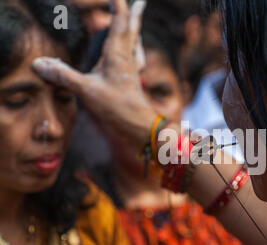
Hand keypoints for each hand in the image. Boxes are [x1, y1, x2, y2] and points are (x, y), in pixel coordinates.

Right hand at [32, 0, 155, 146]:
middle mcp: (127, 57)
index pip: (120, 21)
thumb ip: (63, 76)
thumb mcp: (85, 90)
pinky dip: (134, 46)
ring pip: (135, 41)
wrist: (138, 124)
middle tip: (142, 1)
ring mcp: (132, 67)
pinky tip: (134, 50)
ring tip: (137, 20)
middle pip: (132, 28)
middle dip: (134, 13)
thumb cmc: (116, 106)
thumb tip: (39, 64)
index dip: (118, 5)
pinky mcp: (133, 78)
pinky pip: (135, 56)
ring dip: (135, 28)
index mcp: (117, 53)